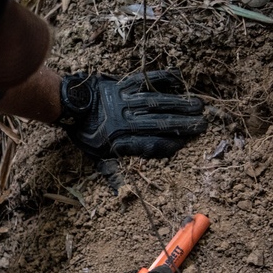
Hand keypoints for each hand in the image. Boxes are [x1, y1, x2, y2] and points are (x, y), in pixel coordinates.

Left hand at [57, 71, 206, 158]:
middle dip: (183, 124)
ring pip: (157, 101)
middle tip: (202, 124)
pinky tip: (179, 80)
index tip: (185, 145)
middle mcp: (126, 119)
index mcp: (120, 139)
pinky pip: (146, 80)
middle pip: (159, 122)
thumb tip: (120, 193)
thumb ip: (110, 171)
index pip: (150, 144)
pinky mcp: (124, 84)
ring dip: (179, 103)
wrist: (69, 104)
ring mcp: (126, 100)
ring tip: (197, 106)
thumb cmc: (84, 133)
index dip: (169, 145)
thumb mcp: (94, 156)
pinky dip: (163, 78)